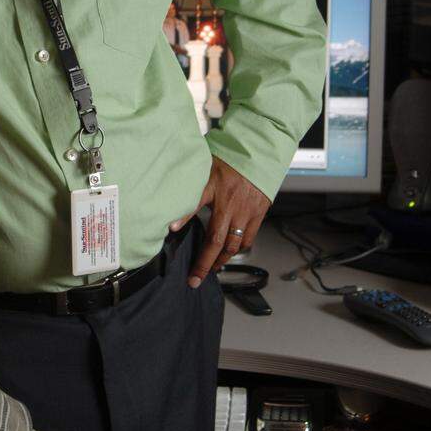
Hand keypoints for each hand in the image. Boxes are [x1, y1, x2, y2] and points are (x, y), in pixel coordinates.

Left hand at [169, 156, 270, 285]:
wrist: (259, 152)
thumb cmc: (230, 158)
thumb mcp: (204, 166)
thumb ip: (190, 184)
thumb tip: (171, 200)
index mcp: (213, 187)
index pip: (194, 204)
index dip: (182, 217)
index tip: (170, 230)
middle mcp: (230, 203)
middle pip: (216, 240)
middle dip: (205, 263)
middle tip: (195, 279)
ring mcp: (246, 211)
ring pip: (233, 244)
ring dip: (222, 259)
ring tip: (212, 268)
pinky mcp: (259, 213)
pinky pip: (249, 238)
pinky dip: (239, 249)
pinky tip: (230, 253)